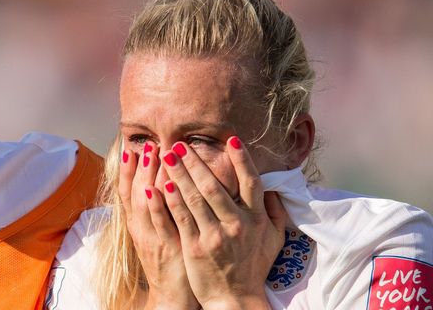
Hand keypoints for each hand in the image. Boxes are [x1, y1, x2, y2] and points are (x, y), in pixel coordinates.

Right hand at [119, 142, 199, 309]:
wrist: (172, 297)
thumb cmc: (172, 262)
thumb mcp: (161, 233)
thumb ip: (161, 210)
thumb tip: (164, 183)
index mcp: (139, 225)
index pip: (129, 192)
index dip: (129, 170)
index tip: (131, 146)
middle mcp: (141, 229)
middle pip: (134, 192)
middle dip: (138, 166)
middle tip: (145, 142)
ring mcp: (151, 238)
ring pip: (143, 203)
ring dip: (145, 176)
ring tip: (151, 153)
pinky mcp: (165, 248)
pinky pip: (158, 225)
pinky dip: (155, 206)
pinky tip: (155, 189)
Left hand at [159, 136, 286, 309]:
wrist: (235, 299)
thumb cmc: (253, 267)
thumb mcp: (273, 240)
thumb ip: (274, 212)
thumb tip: (272, 187)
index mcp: (256, 219)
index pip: (251, 183)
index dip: (242, 160)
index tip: (232, 139)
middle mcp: (238, 224)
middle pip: (215, 186)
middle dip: (196, 162)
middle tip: (180, 143)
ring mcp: (216, 236)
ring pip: (195, 198)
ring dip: (179, 174)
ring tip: (166, 155)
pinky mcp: (196, 246)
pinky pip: (181, 218)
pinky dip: (171, 200)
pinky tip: (161, 184)